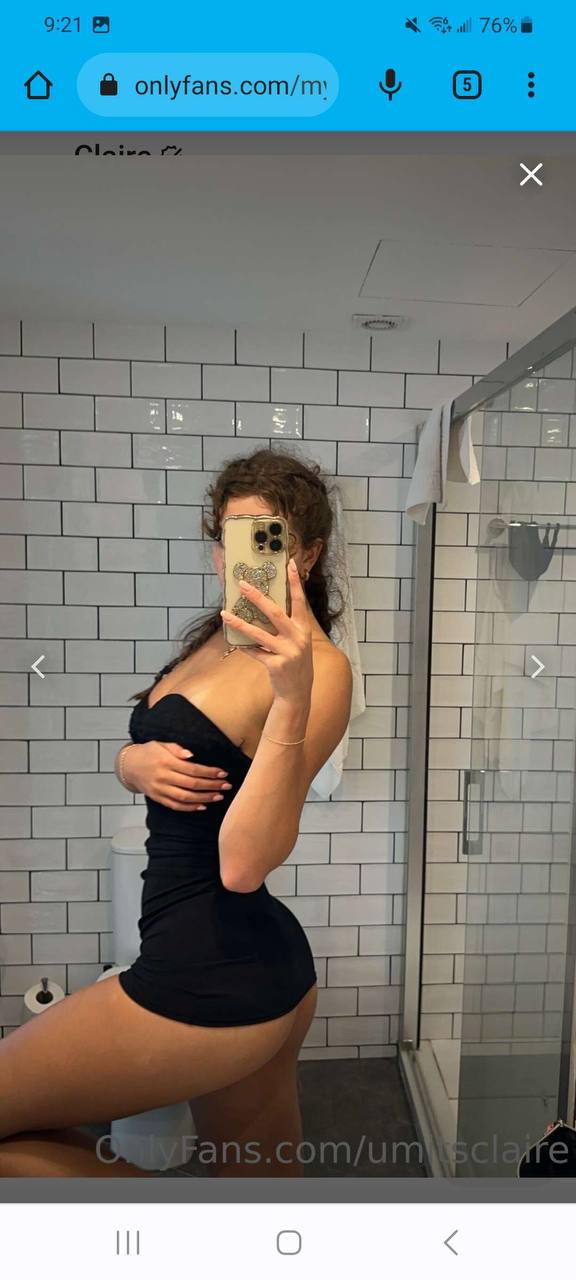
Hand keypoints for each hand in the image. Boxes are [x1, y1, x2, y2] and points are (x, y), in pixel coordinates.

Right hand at [120, 740, 232, 811]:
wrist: (129, 765)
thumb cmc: (149, 752)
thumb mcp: (161, 744)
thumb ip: (176, 748)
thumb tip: (191, 755)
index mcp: (166, 762)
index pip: (193, 769)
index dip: (209, 772)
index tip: (223, 773)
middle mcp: (163, 777)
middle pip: (192, 784)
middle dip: (212, 786)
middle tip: (227, 786)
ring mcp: (160, 790)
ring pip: (185, 797)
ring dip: (204, 798)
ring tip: (219, 796)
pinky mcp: (157, 798)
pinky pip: (175, 806)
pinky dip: (190, 808)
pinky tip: (203, 806)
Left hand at [220, 557, 313, 703]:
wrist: (298, 692)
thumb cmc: (295, 662)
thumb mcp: (298, 641)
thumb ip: (288, 625)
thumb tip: (266, 606)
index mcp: (304, 628)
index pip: (300, 600)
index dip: (294, 582)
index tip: (289, 563)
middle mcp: (298, 638)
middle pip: (275, 612)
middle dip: (257, 597)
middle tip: (243, 585)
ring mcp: (288, 652)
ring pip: (259, 634)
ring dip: (240, 623)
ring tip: (224, 614)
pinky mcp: (276, 665)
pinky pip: (255, 652)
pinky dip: (244, 646)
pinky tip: (233, 641)